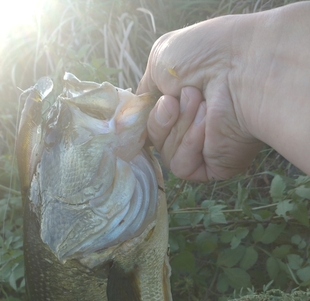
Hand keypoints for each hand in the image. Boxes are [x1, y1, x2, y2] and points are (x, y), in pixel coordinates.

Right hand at [137, 17, 263, 180]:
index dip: (142, 120)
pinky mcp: (213, 167)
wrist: (242, 67)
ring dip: (178, 127)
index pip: (149, 125)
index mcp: (180, 104)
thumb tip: (135, 116)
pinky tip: (205, 123)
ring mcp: (202, 149)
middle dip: (162, 118)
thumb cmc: (205, 56)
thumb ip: (144, 92)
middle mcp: (191, 127)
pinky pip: (181, 166)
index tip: (144, 107)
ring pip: (165, 154)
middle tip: (186, 95)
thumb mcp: (159, 62)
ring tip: (201, 102)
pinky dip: (189, 144)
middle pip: (153, 141)